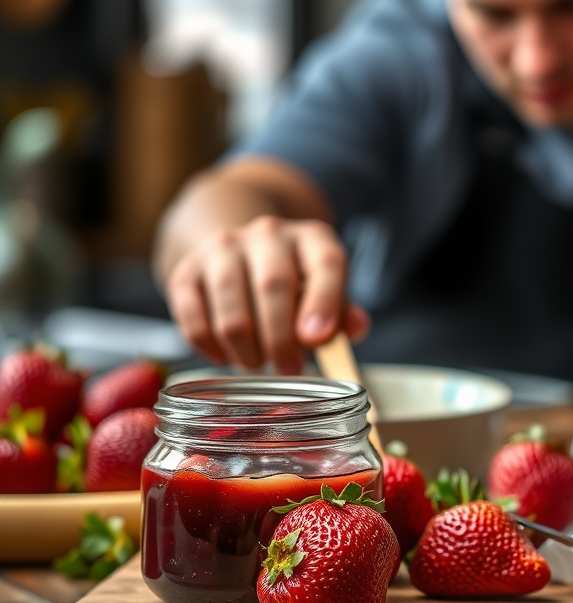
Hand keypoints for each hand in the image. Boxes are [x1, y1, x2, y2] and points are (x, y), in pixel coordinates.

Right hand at [165, 216, 369, 373]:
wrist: (241, 251)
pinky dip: (211, 347)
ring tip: (258, 363)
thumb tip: (356, 328)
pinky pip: (194, 319)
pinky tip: (226, 355)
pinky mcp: (186, 270)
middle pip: (273, 286)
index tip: (317, 340)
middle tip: (289, 369)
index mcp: (312, 237)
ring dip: (246, 350)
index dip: (324, 302)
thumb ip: (343, 312)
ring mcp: (222, 248)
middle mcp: (268, 233)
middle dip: (281, 340)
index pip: (325, 262)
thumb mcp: (326, 290)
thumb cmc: (294, 281)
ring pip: (232, 311)